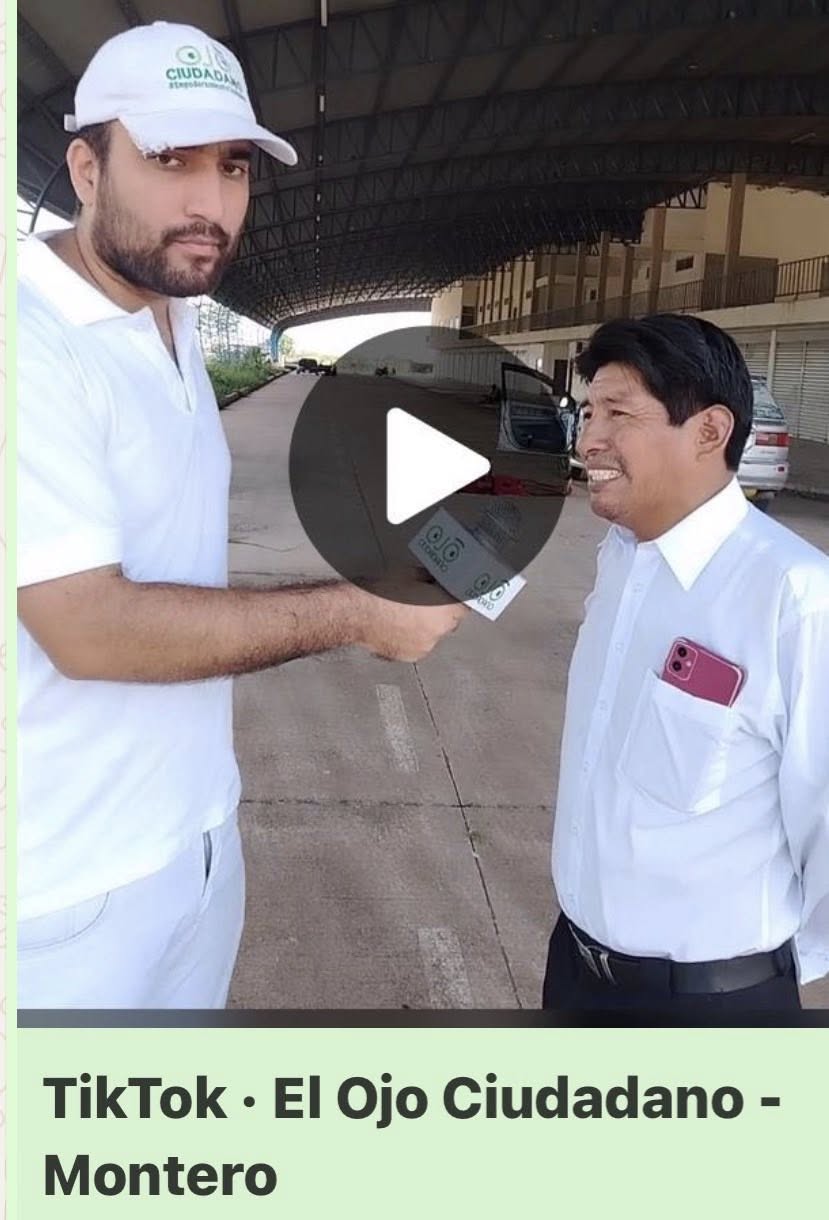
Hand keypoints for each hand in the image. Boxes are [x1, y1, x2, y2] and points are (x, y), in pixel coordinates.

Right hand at [353, 571, 467, 661]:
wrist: (353, 614)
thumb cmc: (380, 592)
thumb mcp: (411, 573)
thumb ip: (430, 579)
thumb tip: (436, 579)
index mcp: (445, 610)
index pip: (465, 605)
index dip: (458, 597)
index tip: (452, 593)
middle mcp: (439, 632)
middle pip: (450, 620)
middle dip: (442, 610)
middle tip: (427, 599)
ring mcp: (425, 647)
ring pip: (433, 634)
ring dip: (427, 625)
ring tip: (408, 613)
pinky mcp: (409, 656)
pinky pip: (419, 644)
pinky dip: (413, 637)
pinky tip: (399, 626)